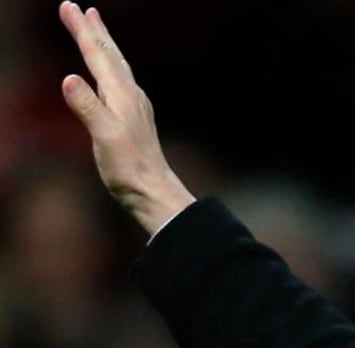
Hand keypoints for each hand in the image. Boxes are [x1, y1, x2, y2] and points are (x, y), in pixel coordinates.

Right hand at [59, 1, 193, 234]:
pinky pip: (118, 81)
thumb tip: (69, 78)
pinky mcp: (133, 118)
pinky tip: (110, 73)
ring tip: (95, 28)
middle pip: (110, 54)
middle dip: (93, 30)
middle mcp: (130, 95)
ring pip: (116, 65)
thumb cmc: (129, 167)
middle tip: (79, 7)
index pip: (98, 55)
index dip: (82, 30)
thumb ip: (87, 107)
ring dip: (104, 44)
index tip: (69, 7)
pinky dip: (109, 67)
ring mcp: (134, 106)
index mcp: (121, 95)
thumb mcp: (104, 136)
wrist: (154, 191)